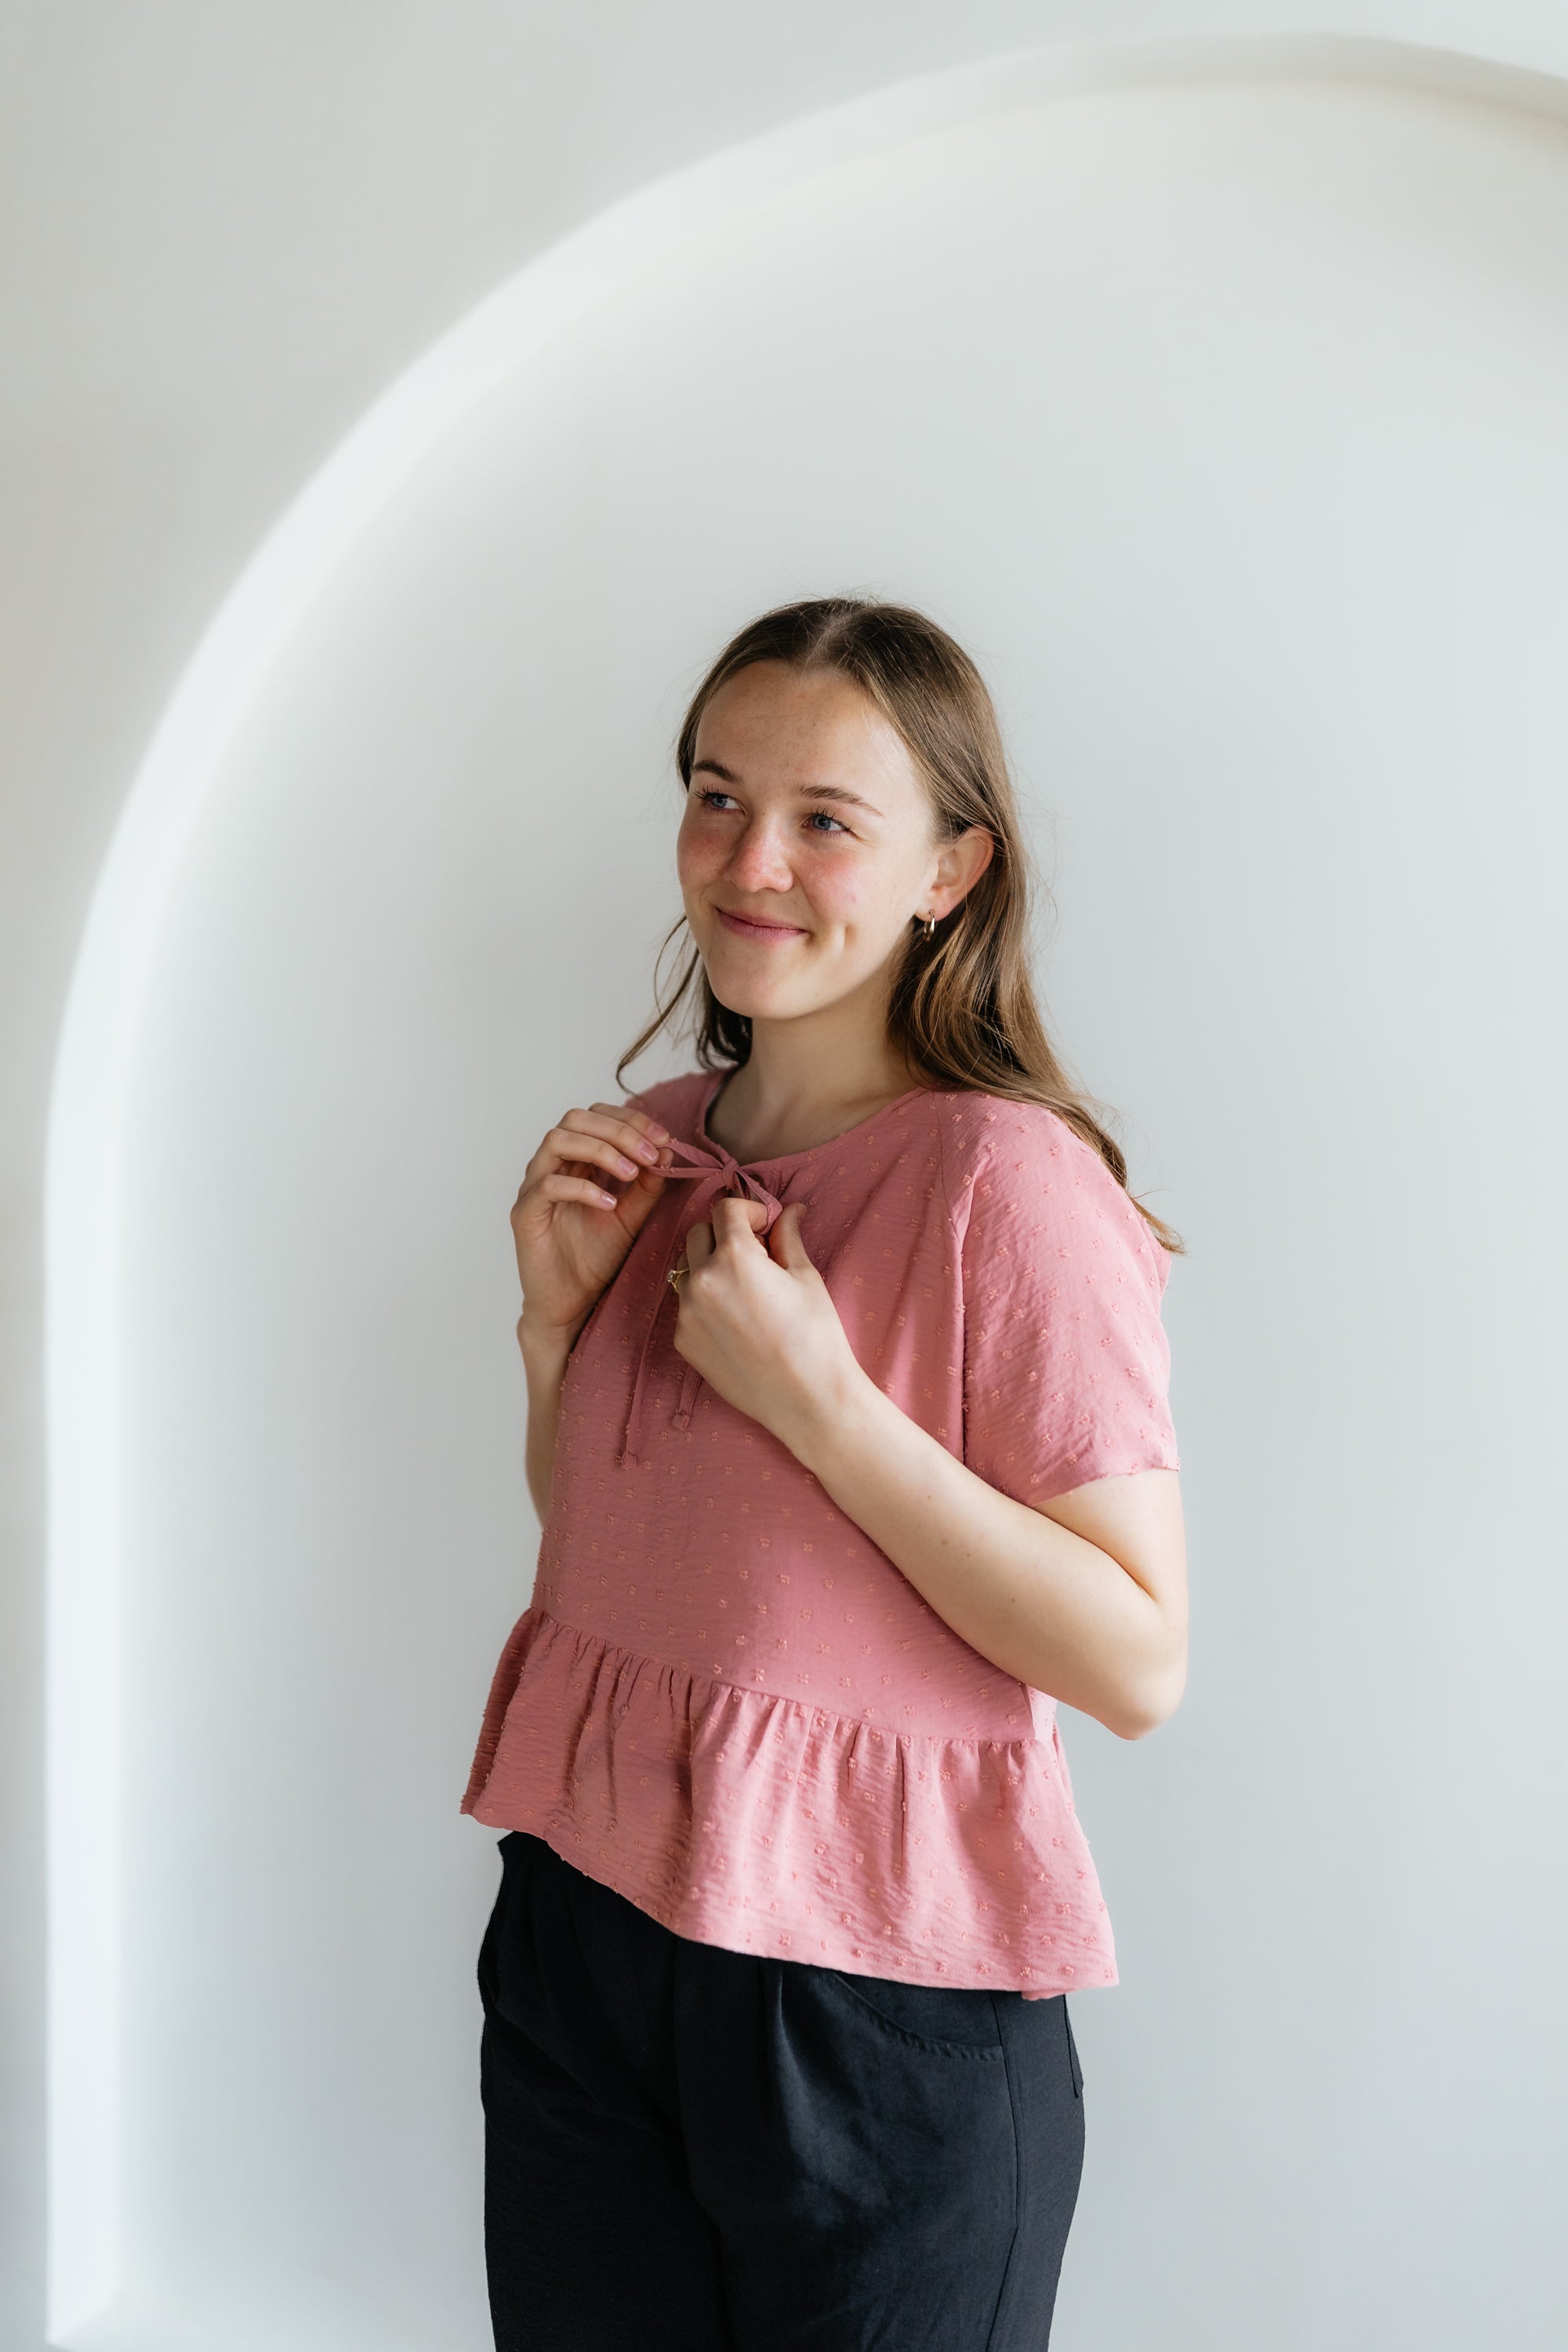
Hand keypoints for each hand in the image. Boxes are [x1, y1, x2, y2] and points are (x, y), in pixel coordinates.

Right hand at [512, 1102, 671, 1342]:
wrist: (572, 1303)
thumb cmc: (596, 1258)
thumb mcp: (632, 1216)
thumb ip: (646, 1185)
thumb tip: (667, 1152)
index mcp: (575, 1160)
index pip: (597, 1116)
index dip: (631, 1119)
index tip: (663, 1138)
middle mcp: (551, 1166)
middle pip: (575, 1118)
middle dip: (618, 1130)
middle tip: (650, 1153)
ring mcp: (534, 1187)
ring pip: (557, 1141)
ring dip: (600, 1150)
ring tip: (631, 1174)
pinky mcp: (525, 1213)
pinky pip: (548, 1185)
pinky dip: (583, 1188)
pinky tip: (609, 1204)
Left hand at [673, 1198, 865, 1449]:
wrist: (806, 1399)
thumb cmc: (815, 1337)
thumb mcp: (805, 1278)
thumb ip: (788, 1238)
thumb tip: (790, 1210)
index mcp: (735, 1257)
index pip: (725, 1209)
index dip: (749, 1211)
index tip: (765, 1226)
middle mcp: (702, 1280)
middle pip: (698, 1233)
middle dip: (724, 1234)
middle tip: (755, 1254)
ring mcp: (687, 1313)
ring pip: (685, 1269)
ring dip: (708, 1265)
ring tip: (742, 1288)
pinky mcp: (683, 1341)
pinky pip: (685, 1305)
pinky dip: (704, 1301)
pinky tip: (735, 1320)